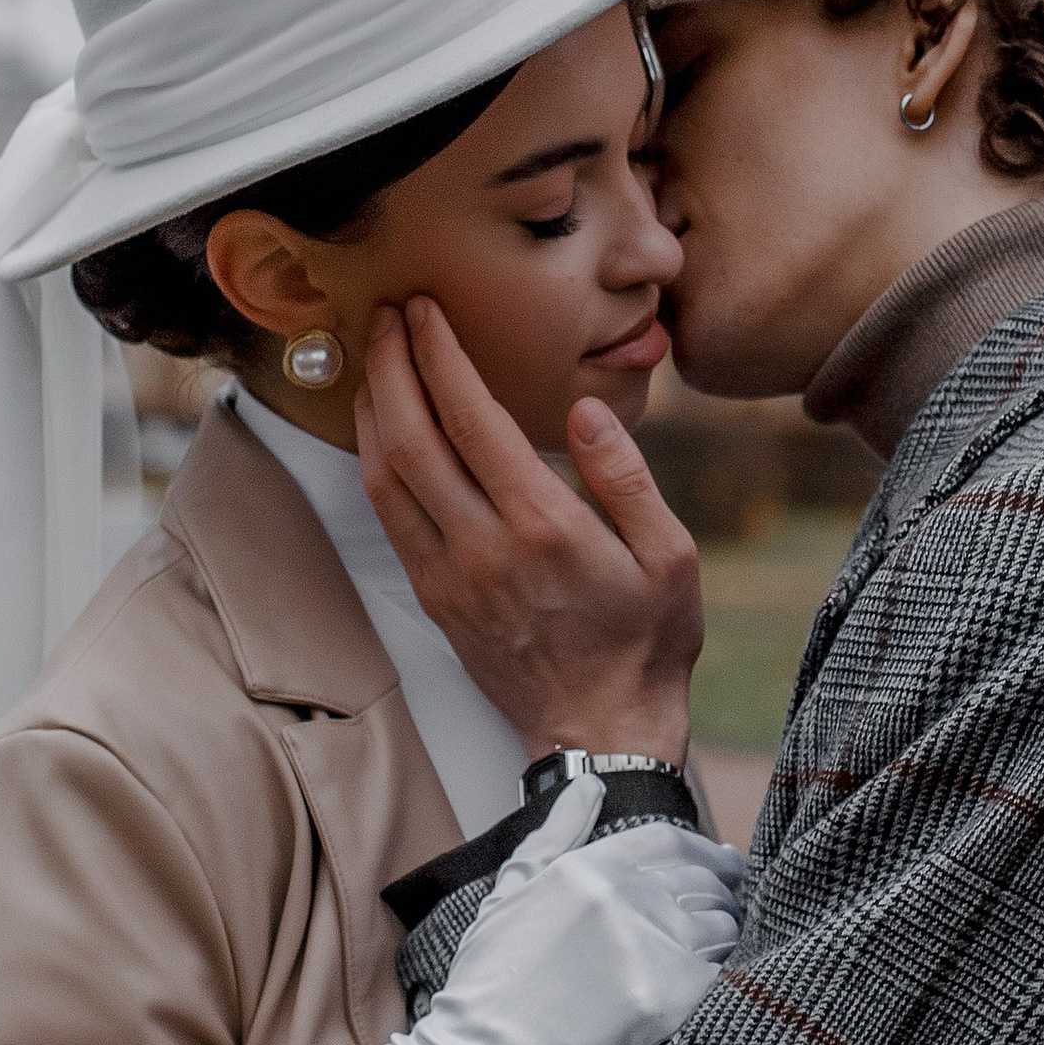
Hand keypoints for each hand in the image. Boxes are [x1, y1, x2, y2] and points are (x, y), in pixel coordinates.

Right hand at [344, 780, 745, 1044]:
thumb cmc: (489, 987)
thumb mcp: (509, 896)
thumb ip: (554, 836)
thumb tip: (588, 785)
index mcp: (589, 868)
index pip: (672, 842)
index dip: (706, 852)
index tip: (725, 865)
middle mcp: (626, 897)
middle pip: (706, 881)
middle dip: (723, 894)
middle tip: (728, 911)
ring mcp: (650, 946)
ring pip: (723, 927)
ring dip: (727, 937)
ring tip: (717, 953)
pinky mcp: (669, 998)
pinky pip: (725, 974)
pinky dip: (726, 977)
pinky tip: (711, 988)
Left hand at [356, 296, 701, 761]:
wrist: (600, 733)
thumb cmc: (646, 641)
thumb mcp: (671, 556)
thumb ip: (625, 477)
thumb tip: (583, 409)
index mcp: (544, 524)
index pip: (470, 419)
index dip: (439, 356)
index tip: (426, 310)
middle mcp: (484, 546)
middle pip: (411, 438)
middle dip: (390, 366)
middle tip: (386, 316)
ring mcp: (450, 576)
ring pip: (385, 478)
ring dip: (372, 410)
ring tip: (373, 359)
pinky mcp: (434, 599)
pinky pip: (389, 518)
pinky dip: (375, 463)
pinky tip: (380, 432)